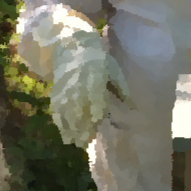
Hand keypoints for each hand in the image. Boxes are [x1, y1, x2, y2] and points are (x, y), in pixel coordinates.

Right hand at [50, 32, 132, 148]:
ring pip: (66, 113)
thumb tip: (133, 107)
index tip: (96, 125)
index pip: (95, 99)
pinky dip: (60, 123)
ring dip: (70, 129)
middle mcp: (79, 87)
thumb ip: (122, 89)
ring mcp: (66, 90)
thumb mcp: (113, 70)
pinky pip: (57, 110)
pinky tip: (64, 133)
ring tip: (74, 143)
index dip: (95, 113)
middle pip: (79, 110)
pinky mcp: (57, 93)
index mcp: (95, 80)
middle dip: (81, 128)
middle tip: (84, 143)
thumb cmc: (98, 59)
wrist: (73, 47)